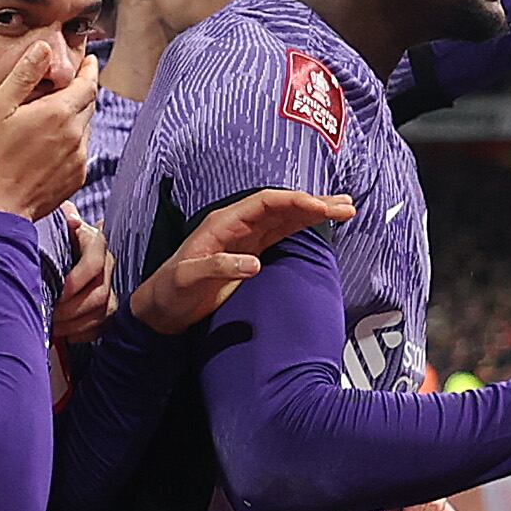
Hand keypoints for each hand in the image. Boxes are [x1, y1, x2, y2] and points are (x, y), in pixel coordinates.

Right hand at [0, 42, 96, 222]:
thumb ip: (22, 77)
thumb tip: (43, 48)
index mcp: (57, 113)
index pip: (88, 84)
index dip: (89, 70)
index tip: (88, 60)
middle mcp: (75, 135)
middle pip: (89, 104)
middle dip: (82, 91)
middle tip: (70, 83)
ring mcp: (78, 159)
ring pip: (85, 128)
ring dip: (75, 117)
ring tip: (55, 115)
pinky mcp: (74, 179)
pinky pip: (80, 152)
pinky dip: (72, 141)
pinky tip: (51, 145)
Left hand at [50, 207, 112, 346]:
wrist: (68, 245)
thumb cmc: (59, 235)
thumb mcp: (57, 224)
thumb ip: (62, 220)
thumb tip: (70, 217)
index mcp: (95, 243)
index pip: (93, 264)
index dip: (75, 282)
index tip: (56, 295)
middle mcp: (108, 264)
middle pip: (99, 293)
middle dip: (71, 310)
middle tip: (49, 317)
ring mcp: (111, 285)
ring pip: (102, 312)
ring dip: (76, 324)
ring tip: (54, 328)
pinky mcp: (108, 305)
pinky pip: (103, 324)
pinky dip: (84, 333)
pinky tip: (67, 335)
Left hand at [127, 188, 356, 334]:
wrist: (162, 308)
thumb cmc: (170, 291)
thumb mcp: (188, 279)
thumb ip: (218, 267)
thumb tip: (254, 263)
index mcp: (222, 223)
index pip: (264, 204)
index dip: (293, 202)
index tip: (320, 208)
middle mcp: (237, 225)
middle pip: (281, 206)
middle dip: (314, 203)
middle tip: (347, 205)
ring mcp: (245, 238)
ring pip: (285, 218)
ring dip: (314, 212)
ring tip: (347, 208)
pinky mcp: (251, 253)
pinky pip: (282, 233)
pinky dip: (303, 226)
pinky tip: (323, 222)